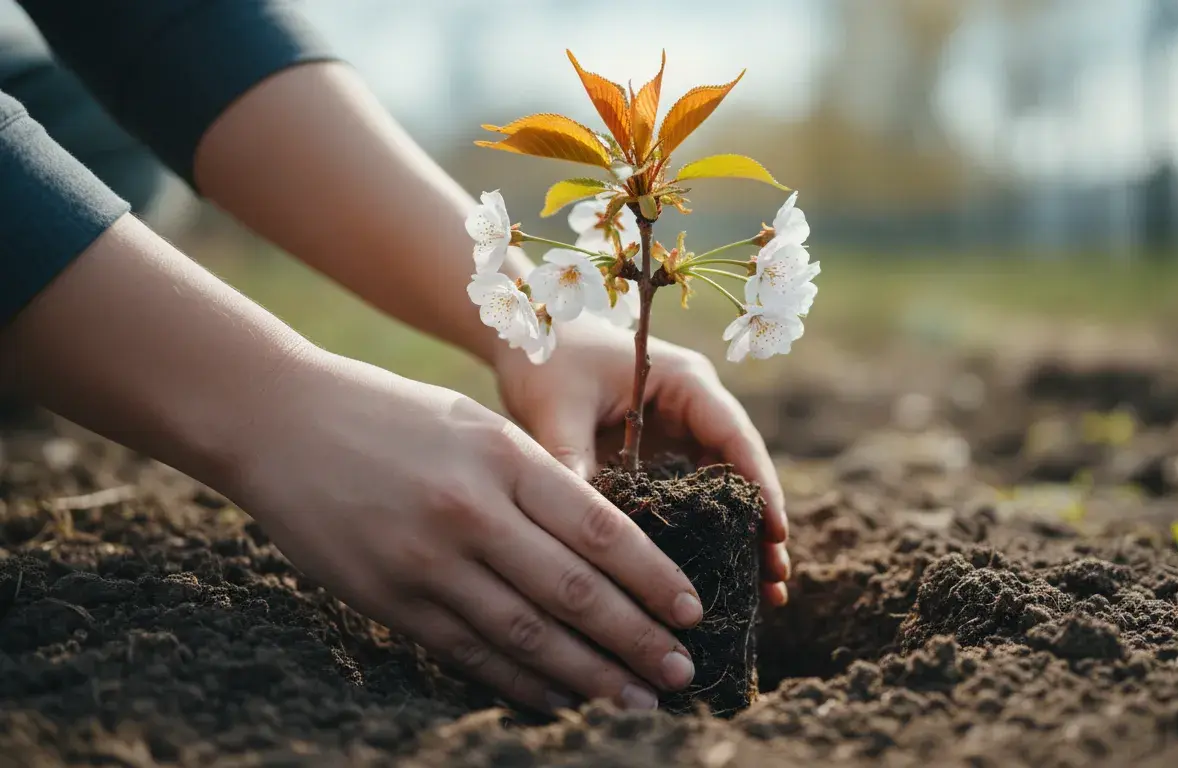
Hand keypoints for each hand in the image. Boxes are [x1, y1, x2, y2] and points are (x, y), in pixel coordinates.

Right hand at [227, 352, 705, 711]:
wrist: (279, 421)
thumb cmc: (391, 414)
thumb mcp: (476, 424)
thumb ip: (536, 478)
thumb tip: (605, 544)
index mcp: (503, 456)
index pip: (599, 529)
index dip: (653, 577)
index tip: (693, 610)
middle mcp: (470, 511)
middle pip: (573, 590)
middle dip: (635, 639)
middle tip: (680, 673)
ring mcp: (425, 560)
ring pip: (525, 633)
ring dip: (588, 675)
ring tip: (634, 701)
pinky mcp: (388, 598)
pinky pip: (467, 650)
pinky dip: (518, 681)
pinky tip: (559, 700)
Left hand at [494, 317, 790, 606]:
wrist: (530, 339)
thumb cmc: (549, 358)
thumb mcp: (557, 406)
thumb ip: (570, 459)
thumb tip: (578, 526)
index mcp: (684, 382)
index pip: (734, 436)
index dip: (760, 484)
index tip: (776, 533)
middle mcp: (694, 408)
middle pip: (740, 470)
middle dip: (760, 525)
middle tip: (778, 580)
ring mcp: (680, 434)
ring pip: (722, 491)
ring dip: (740, 538)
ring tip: (764, 596)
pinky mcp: (660, 458)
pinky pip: (691, 500)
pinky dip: (704, 536)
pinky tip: (711, 579)